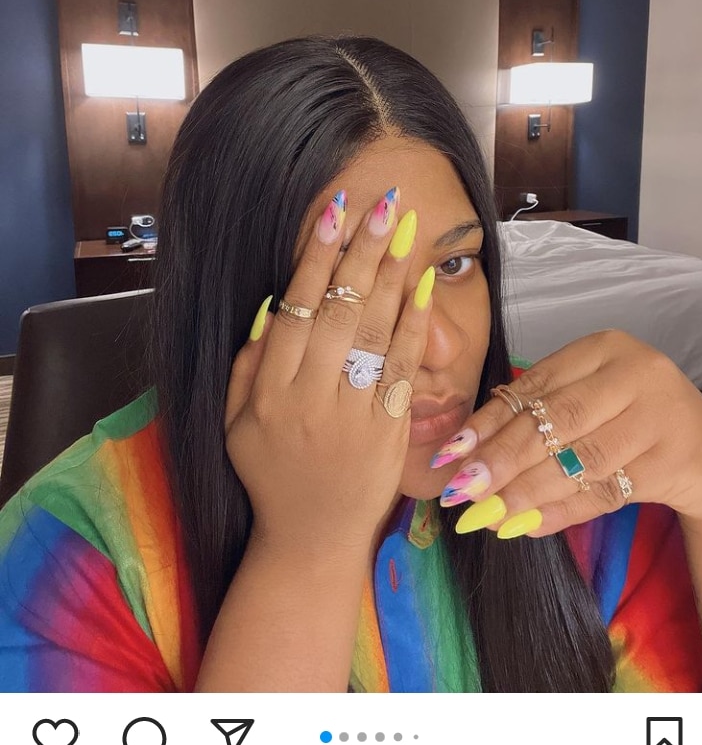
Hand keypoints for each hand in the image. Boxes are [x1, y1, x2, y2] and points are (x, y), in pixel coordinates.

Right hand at [224, 188, 434, 555]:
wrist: (311, 540)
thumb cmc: (271, 476)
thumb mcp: (234, 426)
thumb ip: (245, 367)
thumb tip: (271, 307)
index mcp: (268, 394)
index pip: (295, 312)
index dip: (315, 259)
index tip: (332, 213)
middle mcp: (310, 401)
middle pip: (341, 313)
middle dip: (362, 253)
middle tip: (381, 205)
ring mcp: (353, 418)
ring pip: (376, 334)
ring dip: (392, 276)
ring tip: (404, 229)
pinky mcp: (390, 433)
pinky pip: (406, 369)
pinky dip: (416, 325)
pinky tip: (423, 286)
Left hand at [431, 330, 701, 536]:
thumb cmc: (631, 419)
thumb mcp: (587, 400)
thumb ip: (534, 415)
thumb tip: (463, 453)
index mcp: (604, 348)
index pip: (536, 386)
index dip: (490, 422)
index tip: (451, 455)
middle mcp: (635, 374)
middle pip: (555, 422)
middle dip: (502, 460)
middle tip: (462, 492)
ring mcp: (658, 417)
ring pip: (578, 460)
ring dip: (526, 493)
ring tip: (487, 516)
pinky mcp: (672, 462)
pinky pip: (605, 492)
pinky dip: (562, 512)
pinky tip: (527, 525)